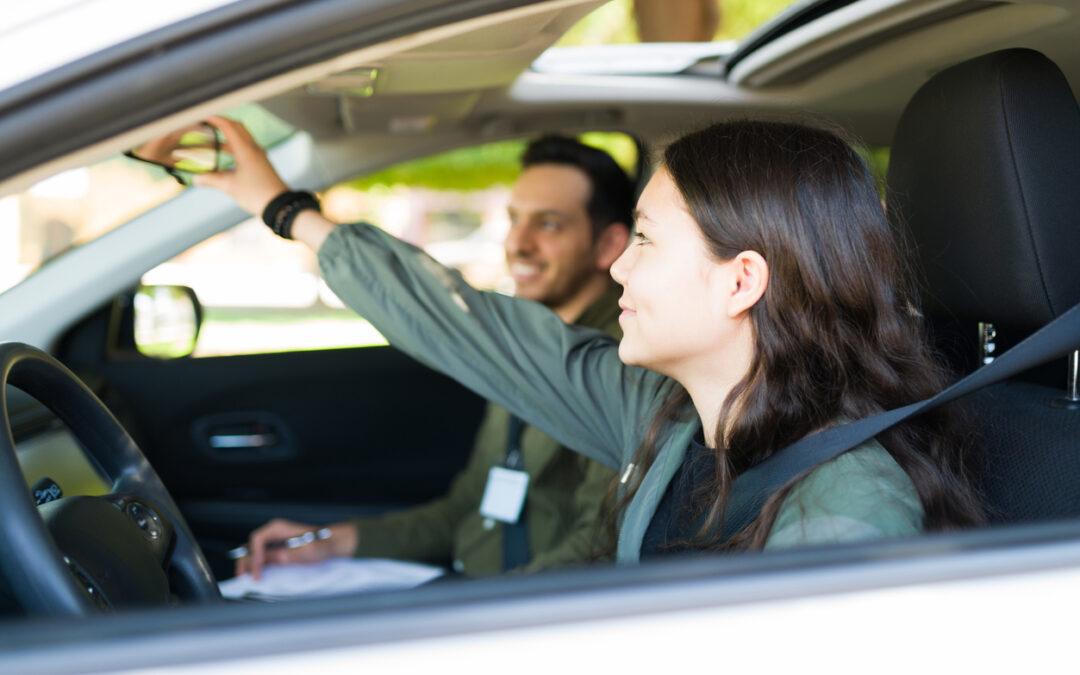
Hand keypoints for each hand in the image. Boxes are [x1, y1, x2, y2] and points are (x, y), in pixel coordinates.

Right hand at [194, 115, 288, 215]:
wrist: (279, 205)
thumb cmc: (256, 194)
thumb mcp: (230, 186)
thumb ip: (211, 180)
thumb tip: (195, 178)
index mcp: (246, 150)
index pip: (228, 126)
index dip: (214, 118)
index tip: (202, 114)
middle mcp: (254, 149)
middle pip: (237, 127)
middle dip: (221, 123)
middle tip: (206, 123)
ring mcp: (258, 155)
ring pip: (241, 138)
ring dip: (226, 137)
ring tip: (209, 141)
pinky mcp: (260, 163)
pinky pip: (244, 148)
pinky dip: (232, 147)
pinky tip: (223, 155)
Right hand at [234, 518, 358, 580]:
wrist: (330, 545)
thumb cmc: (321, 544)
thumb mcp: (304, 551)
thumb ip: (284, 555)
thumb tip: (267, 560)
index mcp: (278, 528)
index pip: (258, 539)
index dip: (255, 554)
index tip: (258, 568)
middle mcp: (272, 533)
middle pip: (251, 545)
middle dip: (246, 561)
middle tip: (244, 577)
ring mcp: (273, 542)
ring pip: (253, 552)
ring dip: (248, 565)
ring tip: (246, 578)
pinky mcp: (276, 551)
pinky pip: (261, 558)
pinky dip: (256, 567)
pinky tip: (256, 576)